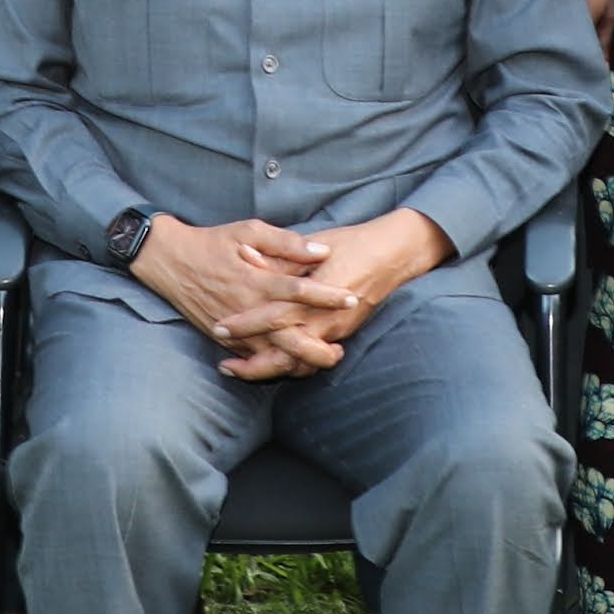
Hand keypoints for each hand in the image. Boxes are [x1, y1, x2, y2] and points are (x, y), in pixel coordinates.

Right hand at [127, 217, 354, 375]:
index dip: (327, 295)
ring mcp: (235, 328)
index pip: (298, 291)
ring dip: (299, 361)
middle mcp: (246, 309)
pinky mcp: (224, 339)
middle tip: (341, 350)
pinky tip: (296, 364)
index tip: (352, 297)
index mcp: (255, 279)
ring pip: (271, 354)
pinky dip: (274, 363)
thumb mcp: (248, 231)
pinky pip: (252, 357)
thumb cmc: (213, 242)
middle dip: (317, 347)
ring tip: (325, 360)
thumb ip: (286, 243)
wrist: (169, 262)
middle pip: (287, 337)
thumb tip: (321, 251)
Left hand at [224, 210, 454, 378]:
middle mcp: (327, 319)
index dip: (246, 324)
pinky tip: (272, 362)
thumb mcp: (313, 245)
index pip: (275, 316)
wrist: (392, 254)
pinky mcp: (342, 334)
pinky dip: (292, 365)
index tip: (221, 326)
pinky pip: (313, 358)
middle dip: (255, 366)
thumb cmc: (349, 243)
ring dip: (271, 370)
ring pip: (300, 364)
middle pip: (287, 355)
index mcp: (316, 293)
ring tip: (243, 370)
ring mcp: (337, 330)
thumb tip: (249, 261)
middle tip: (226, 367)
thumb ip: (282, 259)